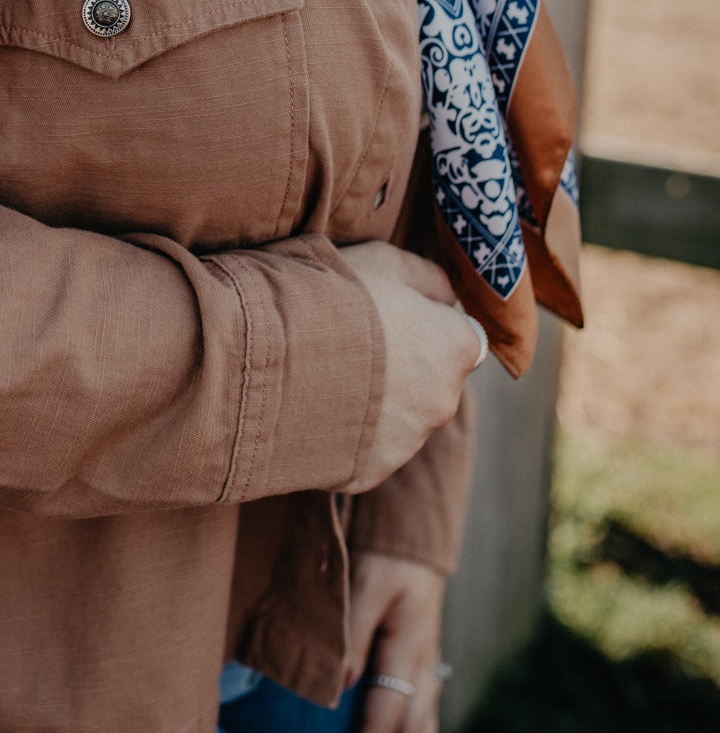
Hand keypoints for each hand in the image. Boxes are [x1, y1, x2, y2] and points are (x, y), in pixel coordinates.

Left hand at [331, 550, 447, 732]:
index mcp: (408, 649)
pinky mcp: (423, 655)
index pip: (383, 719)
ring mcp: (427, 660)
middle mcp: (423, 663)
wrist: (412, 528)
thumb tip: (341, 689)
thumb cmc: (382, 552)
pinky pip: (426, 710)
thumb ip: (351, 634)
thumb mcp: (363, 585)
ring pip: (424, 725)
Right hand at [337, 241, 479, 493]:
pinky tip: (314, 407)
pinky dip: (347, 433)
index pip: (461, 339)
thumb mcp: (384, 260)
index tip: (391, 321)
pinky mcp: (370, 472)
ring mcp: (407, 442)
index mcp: (457, 347)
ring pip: (399, 419)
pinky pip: (364, 449)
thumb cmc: (334, 296)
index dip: (425, 327)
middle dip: (403, 369)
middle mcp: (444, 401)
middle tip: (353, 346)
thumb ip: (427, 278)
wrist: (272, 354)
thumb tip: (444, 296)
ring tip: (326, 376)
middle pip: (431, 383)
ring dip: (376, 403)